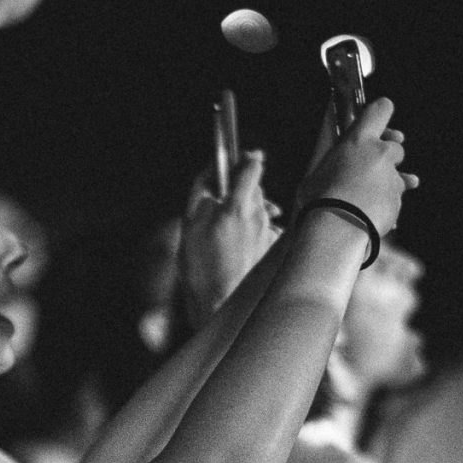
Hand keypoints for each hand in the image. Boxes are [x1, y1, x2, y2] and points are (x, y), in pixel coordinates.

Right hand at [179, 151, 280, 322]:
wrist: (220, 305)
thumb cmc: (201, 268)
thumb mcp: (190, 224)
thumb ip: (202, 191)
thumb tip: (212, 174)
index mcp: (238, 206)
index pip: (252, 166)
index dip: (246, 158)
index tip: (242, 157)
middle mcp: (259, 217)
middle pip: (255, 188)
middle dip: (240, 190)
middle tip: (221, 203)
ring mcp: (268, 233)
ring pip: (260, 210)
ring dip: (246, 213)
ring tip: (226, 232)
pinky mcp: (272, 249)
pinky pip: (264, 230)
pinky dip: (253, 232)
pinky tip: (238, 248)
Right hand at [298, 96, 415, 239]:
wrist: (337, 230)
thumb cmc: (319, 199)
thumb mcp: (316, 173)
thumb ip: (332, 163)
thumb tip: (332, 167)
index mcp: (359, 140)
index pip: (381, 110)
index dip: (381, 114)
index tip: (378, 125)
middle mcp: (381, 154)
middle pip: (395, 147)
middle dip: (386, 157)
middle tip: (370, 168)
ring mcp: (392, 179)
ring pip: (398, 177)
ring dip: (388, 184)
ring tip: (371, 197)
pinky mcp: (397, 202)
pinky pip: (394, 200)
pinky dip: (386, 205)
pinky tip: (371, 214)